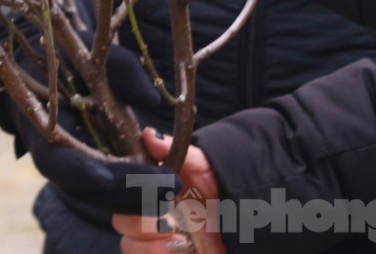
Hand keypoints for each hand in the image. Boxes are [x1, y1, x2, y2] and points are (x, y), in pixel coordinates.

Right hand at [18, 45, 173, 209]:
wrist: (45, 68)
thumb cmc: (69, 56)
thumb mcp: (93, 53)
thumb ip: (123, 72)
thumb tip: (152, 101)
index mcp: (42, 128)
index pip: (58, 162)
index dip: (84, 174)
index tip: (116, 178)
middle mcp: (52, 157)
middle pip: (83, 189)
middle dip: (124, 193)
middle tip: (165, 188)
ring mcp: (68, 169)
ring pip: (97, 197)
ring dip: (132, 200)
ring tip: (170, 192)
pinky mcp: (85, 173)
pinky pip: (106, 193)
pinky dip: (131, 195)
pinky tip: (160, 190)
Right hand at [115, 129, 223, 253]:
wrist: (254, 223)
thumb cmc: (230, 190)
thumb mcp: (208, 167)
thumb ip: (178, 153)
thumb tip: (149, 134)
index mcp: (156, 189)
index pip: (124, 192)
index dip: (129, 194)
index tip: (150, 195)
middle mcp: (152, 215)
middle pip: (121, 221)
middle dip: (139, 223)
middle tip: (168, 221)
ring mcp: (157, 241)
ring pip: (129, 246)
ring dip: (150, 246)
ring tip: (180, 240)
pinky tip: (182, 250)